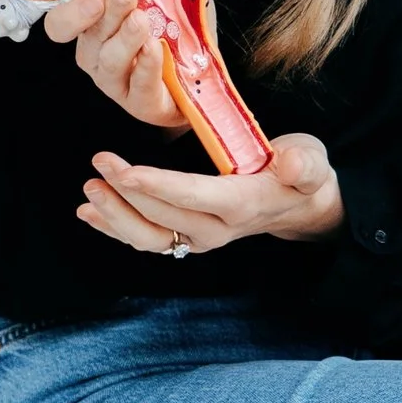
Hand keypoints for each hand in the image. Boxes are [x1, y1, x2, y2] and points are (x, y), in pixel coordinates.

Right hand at [44, 0, 181, 128]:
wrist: (198, 77)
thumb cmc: (171, 34)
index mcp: (92, 29)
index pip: (61, 24)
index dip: (71, 13)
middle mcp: (97, 57)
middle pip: (90, 38)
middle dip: (109, 13)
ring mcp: (116, 83)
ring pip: (110, 61)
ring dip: (126, 38)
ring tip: (142, 21)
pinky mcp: (141, 103)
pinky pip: (139, 84)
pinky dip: (147, 64)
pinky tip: (155, 48)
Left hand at [80, 133, 343, 255]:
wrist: (298, 206)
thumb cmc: (300, 174)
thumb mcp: (311, 161)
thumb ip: (303, 165)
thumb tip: (289, 164)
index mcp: (242, 204)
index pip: (193, 196)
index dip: (158, 186)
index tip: (126, 173)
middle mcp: (217, 229)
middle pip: (163, 217)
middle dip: (127, 192)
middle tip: (101, 161)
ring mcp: (200, 239)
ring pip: (149, 237)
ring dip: (115, 216)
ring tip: (90, 190)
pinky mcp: (187, 239)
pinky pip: (146, 240)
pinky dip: (115, 228)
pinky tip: (90, 213)